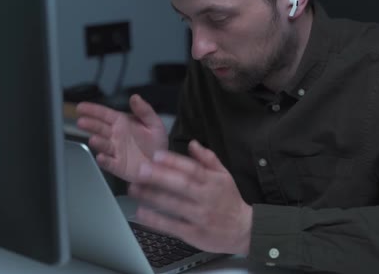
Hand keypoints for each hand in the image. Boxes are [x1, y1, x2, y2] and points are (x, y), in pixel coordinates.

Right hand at [76, 94, 167, 182]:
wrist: (162, 164)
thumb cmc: (156, 144)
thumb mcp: (154, 123)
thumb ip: (144, 110)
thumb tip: (135, 97)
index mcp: (123, 124)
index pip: (105, 114)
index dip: (92, 110)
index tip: (81, 107)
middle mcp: (116, 137)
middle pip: (99, 128)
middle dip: (90, 124)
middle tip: (81, 122)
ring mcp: (116, 151)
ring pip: (103, 145)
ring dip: (97, 142)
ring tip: (93, 139)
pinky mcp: (118, 165)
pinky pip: (109, 163)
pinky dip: (104, 161)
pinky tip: (101, 157)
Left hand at [128, 140, 252, 254]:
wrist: (244, 230)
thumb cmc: (230, 201)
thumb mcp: (224, 176)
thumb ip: (208, 159)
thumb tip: (192, 144)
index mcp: (213, 182)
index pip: (193, 169)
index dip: (174, 162)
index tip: (157, 155)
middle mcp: (206, 198)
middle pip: (182, 186)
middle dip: (159, 177)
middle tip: (141, 170)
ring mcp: (199, 217)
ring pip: (174, 205)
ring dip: (152, 197)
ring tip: (134, 189)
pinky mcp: (193, 234)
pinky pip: (172, 226)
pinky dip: (156, 220)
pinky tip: (141, 213)